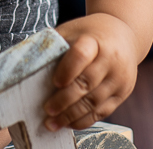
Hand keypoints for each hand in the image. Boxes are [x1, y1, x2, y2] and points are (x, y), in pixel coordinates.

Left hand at [44, 13, 138, 131]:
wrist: (124, 35)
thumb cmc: (91, 34)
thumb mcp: (73, 30)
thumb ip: (55, 45)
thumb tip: (28, 64)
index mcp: (96, 40)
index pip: (81, 54)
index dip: (67, 70)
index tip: (54, 82)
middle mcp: (111, 59)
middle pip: (87, 83)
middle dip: (64, 100)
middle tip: (47, 109)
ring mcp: (119, 77)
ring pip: (94, 102)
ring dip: (71, 115)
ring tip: (53, 122)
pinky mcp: (123, 92)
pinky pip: (103, 111)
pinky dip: (84, 120)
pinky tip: (69, 122)